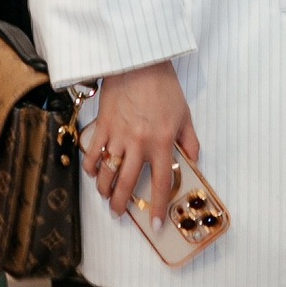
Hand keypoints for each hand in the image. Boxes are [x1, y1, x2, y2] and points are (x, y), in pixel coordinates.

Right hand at [86, 63, 199, 220]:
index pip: (161, 182)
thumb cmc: (163, 87)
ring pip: (107, 173)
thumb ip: (190, 141)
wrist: (138, 62)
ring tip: (106, 197)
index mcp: (163, 142)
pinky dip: (91, 167)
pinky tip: (94, 173)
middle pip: (127, 183)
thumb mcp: (185, 115)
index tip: (156, 223)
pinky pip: (93, 153)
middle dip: (121, 204)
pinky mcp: (102, 126)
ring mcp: (118, 136)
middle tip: (119, 215)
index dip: (158, 206)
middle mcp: (139, 143)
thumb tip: (194, 161)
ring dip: (104, 190)